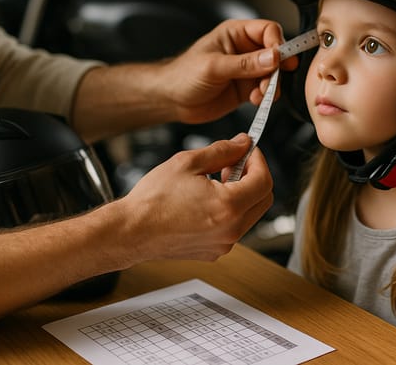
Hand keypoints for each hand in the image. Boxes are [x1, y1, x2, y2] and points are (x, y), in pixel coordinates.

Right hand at [112, 133, 273, 262]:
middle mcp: (231, 230)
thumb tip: (242, 144)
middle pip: (263, 199)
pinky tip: (208, 199)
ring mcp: (223, 244)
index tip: (248, 150)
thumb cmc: (152, 201)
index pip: (264, 181)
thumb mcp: (188, 162)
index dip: (258, 160)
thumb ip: (222, 151)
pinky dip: (230, 210)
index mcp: (228, 207)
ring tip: (216, 180)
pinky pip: (234, 227)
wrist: (131, 232)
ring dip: (242, 193)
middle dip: (254, 176)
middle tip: (234, 163)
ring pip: (250, 214)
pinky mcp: (214, 251)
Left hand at [162, 18, 298, 123]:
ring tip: (260, 94)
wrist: (172, 100)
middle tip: (271, 81)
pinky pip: (266, 90)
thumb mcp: (214, 67)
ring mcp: (247, 69)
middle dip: (277, 69)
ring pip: (274, 74)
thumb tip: (273, 58)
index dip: (277, 44)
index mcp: (236, 33)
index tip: (279, 60)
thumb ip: (245, 63)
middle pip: (276, 53)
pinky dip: (265, 96)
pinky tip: (255, 100)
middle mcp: (244, 49)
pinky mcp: (247, 87)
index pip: (268, 31)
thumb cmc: (183, 75)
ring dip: (272, 86)